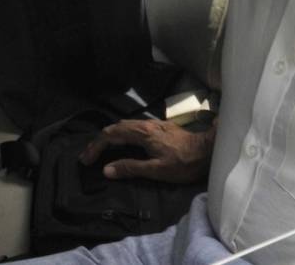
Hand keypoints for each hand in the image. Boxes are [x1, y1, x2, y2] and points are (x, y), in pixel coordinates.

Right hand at [79, 119, 214, 183]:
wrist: (208, 151)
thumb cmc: (184, 163)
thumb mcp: (156, 170)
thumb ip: (131, 168)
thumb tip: (106, 169)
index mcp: (143, 133)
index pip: (111, 134)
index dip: (96, 146)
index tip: (86, 160)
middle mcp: (146, 124)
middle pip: (116, 127)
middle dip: (100, 140)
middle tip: (88, 156)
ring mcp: (154, 125)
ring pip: (126, 126)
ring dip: (110, 137)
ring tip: (101, 151)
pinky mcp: (160, 128)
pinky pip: (134, 128)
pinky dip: (122, 136)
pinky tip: (123, 145)